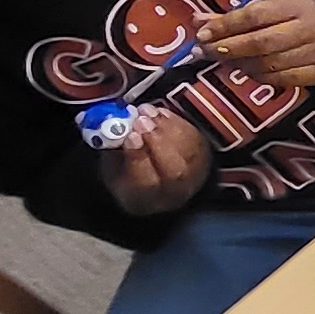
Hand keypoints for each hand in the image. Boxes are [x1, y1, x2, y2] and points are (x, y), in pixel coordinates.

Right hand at [97, 103, 211, 215]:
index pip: (147, 183)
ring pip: (188, 151)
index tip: (130, 136)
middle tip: (140, 121)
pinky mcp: (204, 155)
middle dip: (158, 141)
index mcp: (145, 201)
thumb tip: (117, 129)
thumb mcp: (110, 169)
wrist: (151, 174)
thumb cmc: (125, 171)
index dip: (139, 158)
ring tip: (147, 113)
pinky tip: (158, 113)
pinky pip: (194, 137)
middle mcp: (175, 192)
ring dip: (166, 127)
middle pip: (175, 170)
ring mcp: (195, 175)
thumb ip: (114, 153)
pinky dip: (176, 121)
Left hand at [197, 0, 314, 89]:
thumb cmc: (305, 17)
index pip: (256, 15)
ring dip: (240, 64)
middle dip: (228, 48)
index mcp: (298, 5)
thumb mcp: (278, 7)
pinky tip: (247, 71)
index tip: (203, 33)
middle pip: (261, 42)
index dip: (226, 25)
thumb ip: (239, 15)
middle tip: (205, 51)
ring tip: (223, 61)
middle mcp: (309, 29)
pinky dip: (259, 77)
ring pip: (269, 63)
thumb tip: (199, 20)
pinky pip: (282, 79)